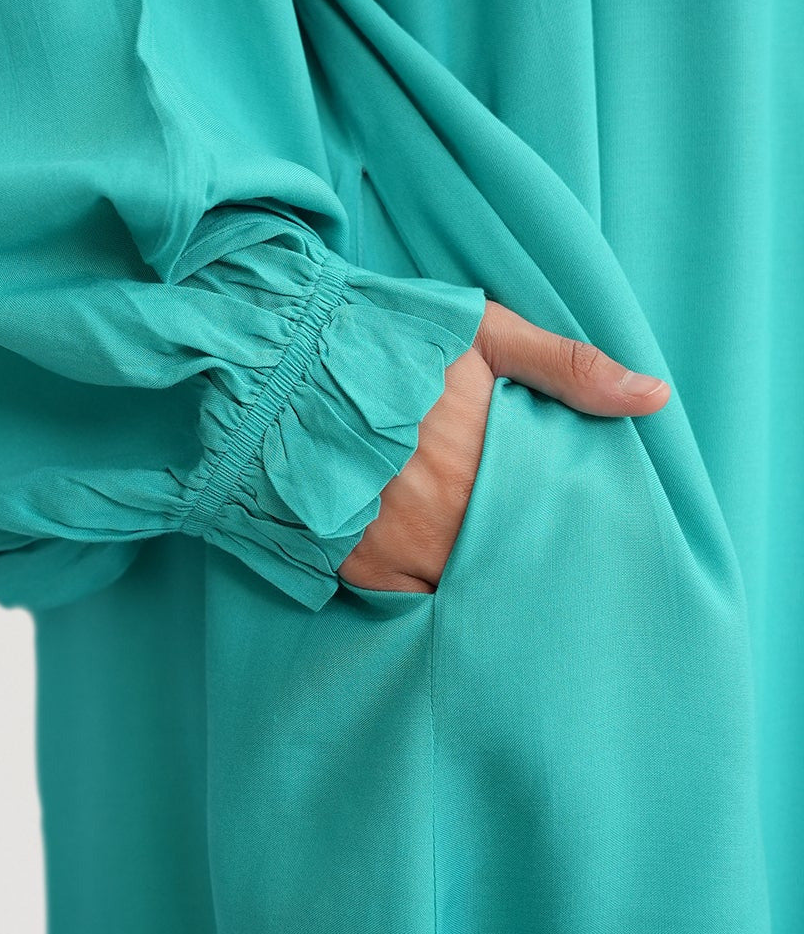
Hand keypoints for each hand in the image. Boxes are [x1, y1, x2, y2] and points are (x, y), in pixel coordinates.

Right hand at [338, 299, 671, 593]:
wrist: (278, 356)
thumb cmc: (384, 338)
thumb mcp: (483, 333)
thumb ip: (568, 367)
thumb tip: (654, 397)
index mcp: (490, 467)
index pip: (550, 526)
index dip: (562, 534)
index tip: (567, 532)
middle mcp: (448, 520)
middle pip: (506, 565)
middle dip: (516, 561)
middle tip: (526, 557)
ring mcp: (396, 547)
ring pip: (456, 589)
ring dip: (467, 578)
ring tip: (479, 567)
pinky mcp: (350, 562)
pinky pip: (397, 600)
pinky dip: (413, 588)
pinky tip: (421, 566)